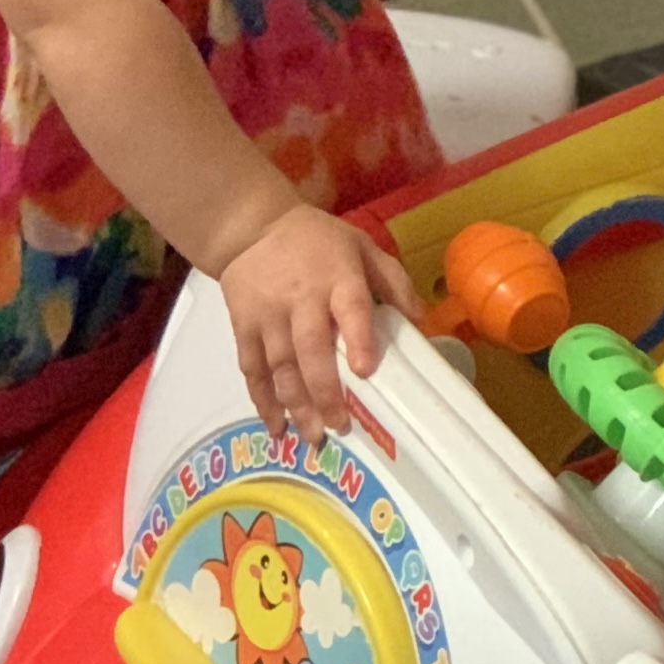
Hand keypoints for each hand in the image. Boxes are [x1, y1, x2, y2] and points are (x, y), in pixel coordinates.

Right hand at [219, 204, 415, 442]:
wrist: (252, 226)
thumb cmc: (318, 241)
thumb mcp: (362, 247)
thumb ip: (393, 281)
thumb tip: (421, 321)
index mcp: (337, 278)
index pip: (350, 308)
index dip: (357, 339)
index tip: (364, 371)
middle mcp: (300, 300)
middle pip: (310, 351)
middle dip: (324, 392)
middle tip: (340, 426)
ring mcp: (268, 315)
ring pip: (280, 367)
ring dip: (296, 406)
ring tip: (313, 437)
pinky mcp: (243, 326)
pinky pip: (252, 369)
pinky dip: (262, 401)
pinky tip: (275, 427)